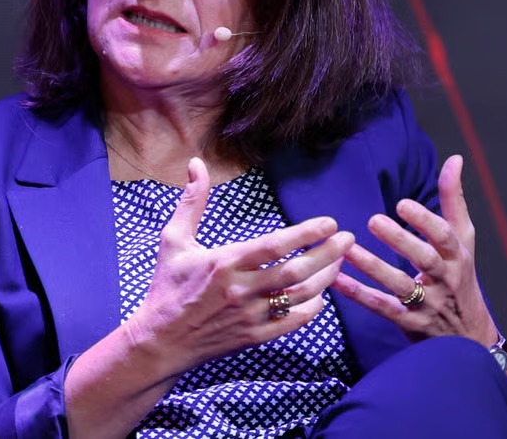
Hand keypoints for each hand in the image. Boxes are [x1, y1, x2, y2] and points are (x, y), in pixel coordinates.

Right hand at [125, 158, 353, 376]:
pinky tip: (321, 295)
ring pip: (299, 297)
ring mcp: (249, 316)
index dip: (306, 233)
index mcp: (224, 263)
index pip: (274, 246)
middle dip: (328, 254)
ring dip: (326, 278)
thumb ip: (192, 202)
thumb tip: (197, 163)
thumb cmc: (167, 287)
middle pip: (295, 272)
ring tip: (340, 260)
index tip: (329, 222)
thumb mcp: (173, 241)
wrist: (158, 342)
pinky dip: (311, 309)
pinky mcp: (253, 338)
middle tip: (348, 238)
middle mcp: (240, 290)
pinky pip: (292, 323)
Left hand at [332, 155, 499, 346]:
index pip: (444, 237)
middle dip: (400, 241)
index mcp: (457, 256)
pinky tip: (337, 281)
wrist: (469, 337)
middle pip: (423, 260)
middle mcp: (444, 280)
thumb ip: (454, 199)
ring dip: (373, 268)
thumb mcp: (464, 239)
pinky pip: (382, 308)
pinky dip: (359, 295)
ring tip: (349, 250)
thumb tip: (454, 159)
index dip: (425, 220)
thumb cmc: (462, 277)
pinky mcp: (409, 324)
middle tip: (374, 221)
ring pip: (399, 286)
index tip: (402, 204)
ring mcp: (427, 305)